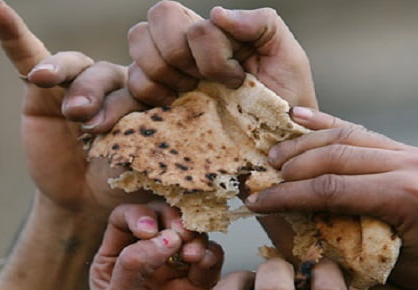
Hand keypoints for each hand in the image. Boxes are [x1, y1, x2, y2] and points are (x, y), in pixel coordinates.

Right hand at [0, 0, 143, 213]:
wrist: (87, 202)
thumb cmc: (123, 183)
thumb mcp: (140, 166)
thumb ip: (145, 141)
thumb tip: (148, 125)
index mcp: (150, 95)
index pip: (142, 86)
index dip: (132, 103)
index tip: (124, 130)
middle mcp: (116, 82)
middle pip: (106, 74)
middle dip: (95, 95)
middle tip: (86, 122)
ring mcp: (79, 82)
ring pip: (74, 65)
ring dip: (61, 72)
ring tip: (45, 81)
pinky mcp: (42, 88)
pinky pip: (28, 55)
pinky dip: (13, 35)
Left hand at [58, 203, 223, 289]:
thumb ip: (134, 266)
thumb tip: (165, 238)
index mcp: (113, 263)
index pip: (125, 219)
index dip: (140, 215)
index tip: (151, 231)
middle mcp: (144, 265)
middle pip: (162, 221)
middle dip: (173, 220)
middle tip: (180, 233)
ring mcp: (173, 278)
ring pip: (190, 239)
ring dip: (194, 238)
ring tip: (192, 255)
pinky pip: (210, 264)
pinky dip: (210, 257)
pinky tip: (204, 265)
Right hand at [127, 1, 316, 108]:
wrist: (278, 148)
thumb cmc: (286, 101)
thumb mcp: (287, 56)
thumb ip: (261, 23)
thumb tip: (216, 13)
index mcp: (212, 31)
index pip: (181, 15)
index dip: (206, 51)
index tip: (236, 79)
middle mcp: (184, 47)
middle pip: (152, 23)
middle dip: (179, 56)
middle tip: (204, 83)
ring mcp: (166, 75)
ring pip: (137, 49)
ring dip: (163, 76)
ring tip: (190, 96)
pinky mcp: (154, 106)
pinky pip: (130, 89)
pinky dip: (149, 96)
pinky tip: (173, 109)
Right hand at [246, 107, 417, 289]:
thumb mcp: (388, 265)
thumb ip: (344, 239)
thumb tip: (293, 225)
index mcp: (406, 195)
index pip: (330, 188)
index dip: (286, 195)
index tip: (256, 201)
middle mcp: (411, 165)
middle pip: (334, 155)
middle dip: (291, 165)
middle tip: (259, 177)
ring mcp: (414, 154)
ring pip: (348, 136)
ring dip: (306, 143)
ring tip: (273, 154)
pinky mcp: (413, 153)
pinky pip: (365, 134)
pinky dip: (331, 127)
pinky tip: (302, 119)